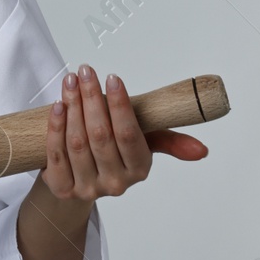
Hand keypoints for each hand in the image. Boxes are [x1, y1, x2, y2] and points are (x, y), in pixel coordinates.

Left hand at [38, 64, 208, 201]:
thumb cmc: (114, 153)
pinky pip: (56, 154)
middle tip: (86, 71)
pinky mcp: (62, 188)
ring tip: (71, 81)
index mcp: (138, 169)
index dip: (120, 106)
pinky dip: (56, 128)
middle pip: (100, 136)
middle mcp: (115, 183)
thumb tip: (203, 150)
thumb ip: (169, 140)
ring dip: (72, 107)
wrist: (78, 182)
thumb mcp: (143, 145)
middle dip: (92, 99)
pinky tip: (58, 106)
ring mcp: (87, 188)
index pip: (129, 135)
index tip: (112, 78)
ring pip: (77, 143)